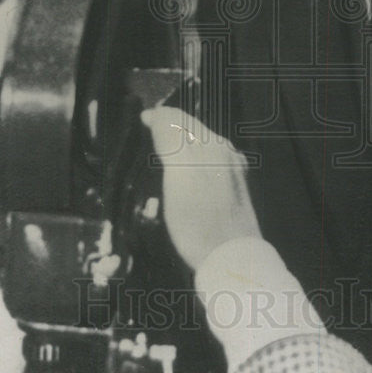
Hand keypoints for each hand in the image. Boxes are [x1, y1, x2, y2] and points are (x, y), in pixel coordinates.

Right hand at [141, 106, 259, 271]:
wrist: (232, 259)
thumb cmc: (200, 220)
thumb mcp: (180, 172)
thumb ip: (170, 138)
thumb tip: (155, 114)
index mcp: (213, 144)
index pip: (179, 118)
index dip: (157, 117)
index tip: (139, 123)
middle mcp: (225, 152)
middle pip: (191, 130)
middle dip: (169, 128)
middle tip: (146, 136)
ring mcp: (232, 172)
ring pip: (199, 146)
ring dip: (178, 145)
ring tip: (158, 155)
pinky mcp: (232, 191)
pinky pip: (206, 164)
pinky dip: (189, 162)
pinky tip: (181, 176)